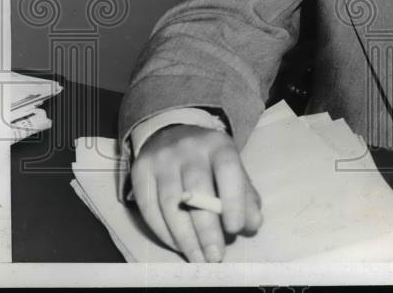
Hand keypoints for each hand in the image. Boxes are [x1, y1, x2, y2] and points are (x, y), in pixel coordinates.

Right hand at [130, 124, 262, 261]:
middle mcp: (188, 148)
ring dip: (185, 237)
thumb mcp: (232, 169)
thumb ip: (245, 196)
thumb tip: (253, 225)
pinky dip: (164, 233)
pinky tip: (178, 246)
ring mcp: (161, 159)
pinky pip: (149, 209)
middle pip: (196, 191)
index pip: (228, 170)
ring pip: (170, 204)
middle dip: (207, 229)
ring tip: (198, 257)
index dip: (233, 201)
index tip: (236, 229)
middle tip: (216, 256)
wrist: (170, 135)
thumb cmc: (209, 160)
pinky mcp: (139, 172)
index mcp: (218, 144)